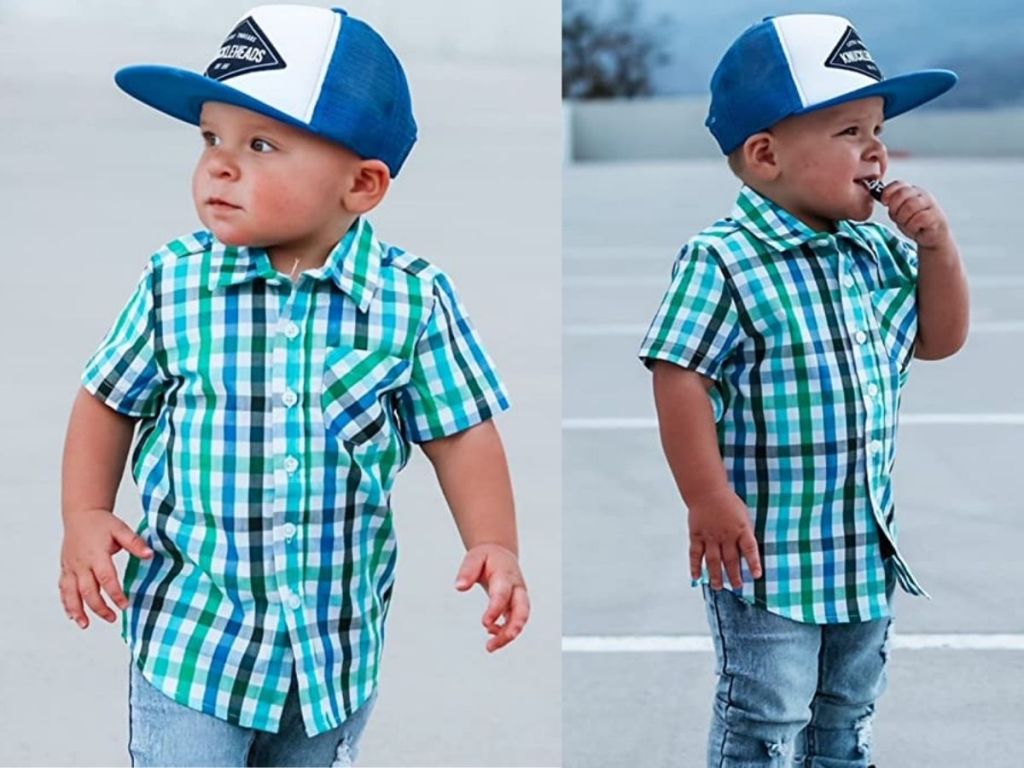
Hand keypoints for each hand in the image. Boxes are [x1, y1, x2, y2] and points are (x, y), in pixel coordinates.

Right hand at [59, 508, 152, 628]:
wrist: (81, 514)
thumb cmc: (102, 523)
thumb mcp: (121, 529)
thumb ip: (135, 543)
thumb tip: (150, 555)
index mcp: (96, 554)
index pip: (106, 578)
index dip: (115, 594)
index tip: (125, 605)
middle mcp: (81, 563)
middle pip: (88, 591)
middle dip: (99, 607)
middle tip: (113, 617)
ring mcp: (70, 567)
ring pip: (71, 593)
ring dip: (77, 610)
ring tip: (86, 625)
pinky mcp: (65, 569)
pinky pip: (63, 589)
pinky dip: (66, 603)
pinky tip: (73, 615)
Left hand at [454, 543, 529, 652]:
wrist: (501, 554)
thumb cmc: (487, 557)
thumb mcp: (475, 557)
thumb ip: (467, 571)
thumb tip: (459, 587)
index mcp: (506, 575)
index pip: (503, 594)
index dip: (495, 609)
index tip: (485, 624)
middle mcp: (517, 588)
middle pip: (522, 609)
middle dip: (515, 626)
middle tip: (504, 639)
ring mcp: (519, 598)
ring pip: (520, 619)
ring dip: (508, 635)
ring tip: (490, 647)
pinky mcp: (517, 606)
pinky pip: (515, 622)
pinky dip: (505, 631)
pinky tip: (491, 633)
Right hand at [687, 487, 761, 590]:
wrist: (707, 491)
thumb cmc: (727, 502)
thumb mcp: (743, 515)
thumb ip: (745, 533)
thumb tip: (748, 551)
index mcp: (741, 529)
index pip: (749, 549)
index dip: (754, 563)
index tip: (757, 575)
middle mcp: (726, 535)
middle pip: (731, 559)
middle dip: (734, 575)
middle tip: (737, 587)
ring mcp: (710, 536)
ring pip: (713, 560)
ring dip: (716, 575)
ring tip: (718, 587)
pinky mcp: (697, 536)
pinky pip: (695, 554)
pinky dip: (695, 566)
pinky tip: (696, 577)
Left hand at [880, 180, 951, 249]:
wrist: (932, 237)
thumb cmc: (915, 224)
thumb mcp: (899, 213)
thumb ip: (892, 205)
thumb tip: (883, 198)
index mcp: (912, 192)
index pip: (899, 184)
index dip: (888, 192)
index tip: (884, 202)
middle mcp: (922, 195)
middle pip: (902, 194)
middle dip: (895, 208)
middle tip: (897, 218)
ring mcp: (931, 205)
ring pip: (910, 206)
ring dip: (904, 219)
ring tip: (908, 224)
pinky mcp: (936, 216)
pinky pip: (919, 218)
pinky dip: (913, 226)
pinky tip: (916, 229)